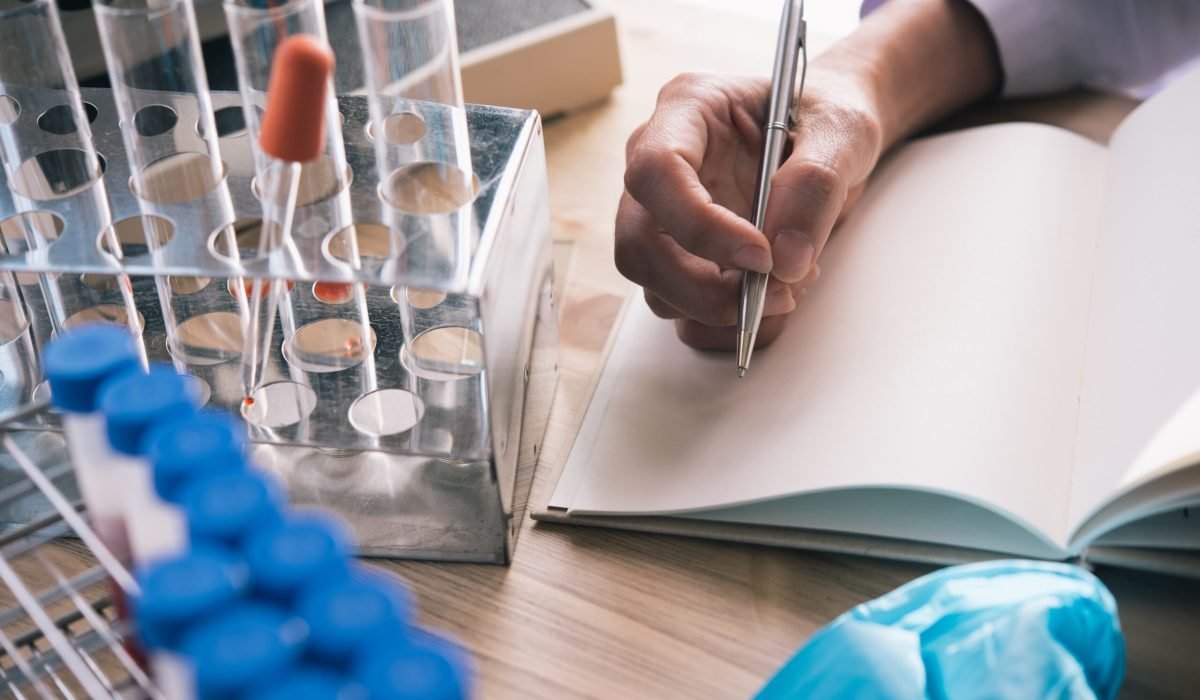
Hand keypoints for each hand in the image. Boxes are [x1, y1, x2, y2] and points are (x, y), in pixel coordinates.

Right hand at [615, 70, 883, 349]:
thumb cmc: (828, 115)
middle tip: (774, 294)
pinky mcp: (683, 257)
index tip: (761, 255)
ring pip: (656, 288)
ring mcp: (665, 216)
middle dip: (703, 288)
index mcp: (687, 109)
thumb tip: (786, 260)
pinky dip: (731, 325)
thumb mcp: (842, 130)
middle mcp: (661, 166)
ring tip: (789, 286)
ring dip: (722, 309)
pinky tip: (775, 298)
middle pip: (639, 245)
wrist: (831, 137)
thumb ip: (816, 184)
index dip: (700, 225)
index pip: (656, 172)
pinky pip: (685, 311)